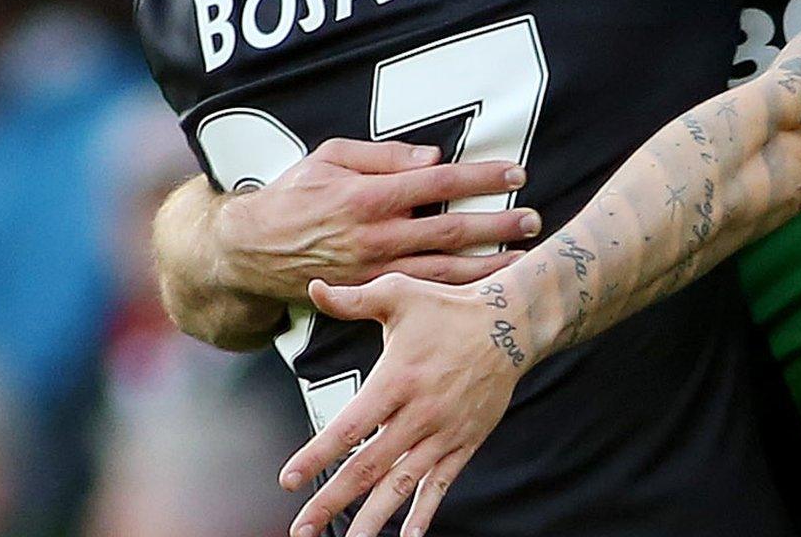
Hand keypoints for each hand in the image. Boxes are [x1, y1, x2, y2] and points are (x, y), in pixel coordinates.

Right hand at [219, 140, 541, 301]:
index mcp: (368, 195)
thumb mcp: (329, 157)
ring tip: (524, 258)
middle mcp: (376, 236)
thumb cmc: (292, 194)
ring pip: (443, 271)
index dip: (480, 178)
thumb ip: (383, 155)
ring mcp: (374, 271)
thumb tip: (433, 156)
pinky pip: (422, 294)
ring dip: (487, 264)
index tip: (516, 173)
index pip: (438, 183)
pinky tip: (483, 289)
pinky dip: (456, 292)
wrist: (249, 251)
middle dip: (498, 225)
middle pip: (450, 230)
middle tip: (534, 218)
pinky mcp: (369, 294)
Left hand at [279, 276, 526, 536]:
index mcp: (397, 380)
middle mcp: (419, 413)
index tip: (289, 479)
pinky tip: (408, 536)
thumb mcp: (400, 293)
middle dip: (332, 500)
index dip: (316, 456)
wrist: (511, 325)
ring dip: (372, 518)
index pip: (348, 427)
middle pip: (369, 466)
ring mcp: (443, 432)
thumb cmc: (449, 308)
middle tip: (303, 527)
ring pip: (402, 484)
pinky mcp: (464, 442)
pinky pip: (441, 484)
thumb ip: (354, 299)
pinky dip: (424, 512)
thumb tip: (314, 287)